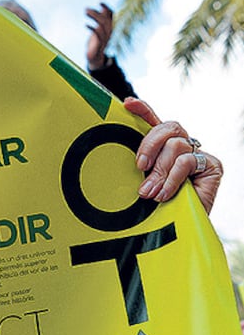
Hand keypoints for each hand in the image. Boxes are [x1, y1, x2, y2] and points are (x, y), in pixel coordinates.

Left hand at [86, 3, 113, 69]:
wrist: (95, 57)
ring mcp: (105, 38)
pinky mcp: (99, 44)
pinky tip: (86, 24)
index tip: (100, 2)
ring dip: (94, 17)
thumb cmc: (96, 42)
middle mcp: (109, 32)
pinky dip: (92, 28)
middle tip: (86, 9)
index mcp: (110, 27)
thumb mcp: (98, 29)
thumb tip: (102, 9)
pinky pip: (98, 35)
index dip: (107, 8)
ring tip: (85, 13)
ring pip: (102, 25)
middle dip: (96, 13)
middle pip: (105, 19)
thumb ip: (100, 20)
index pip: (111, 16)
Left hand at [127, 97, 221, 213]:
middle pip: (168, 126)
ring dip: (159, 170)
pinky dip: (172, 178)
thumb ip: (138, 169)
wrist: (179, 231)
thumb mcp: (142, 184)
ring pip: (176, 145)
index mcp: (162, 148)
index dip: (143, 109)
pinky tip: (165, 194)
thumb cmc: (157, 208)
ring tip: (150, 192)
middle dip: (149, 144)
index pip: (154, 122)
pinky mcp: (211, 166)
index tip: (127, 103)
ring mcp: (197, 155)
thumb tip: (124, 159)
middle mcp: (181, 147)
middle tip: (139, 166)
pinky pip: (187, 161)